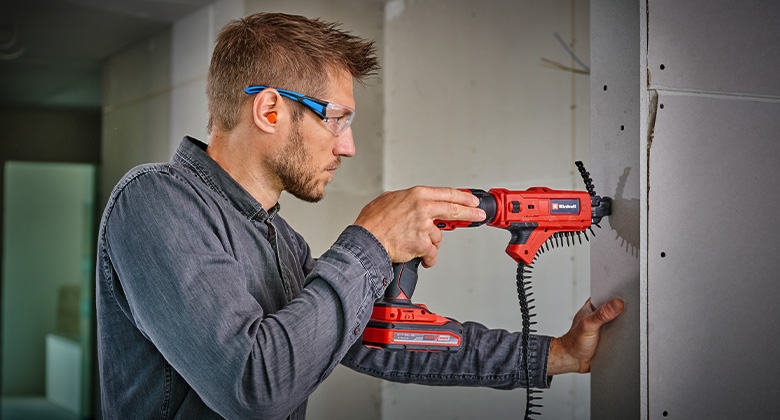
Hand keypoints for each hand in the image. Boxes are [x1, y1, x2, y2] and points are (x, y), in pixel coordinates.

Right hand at [354, 186, 484, 267]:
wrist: (366, 241)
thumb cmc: (372, 223)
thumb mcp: (388, 200)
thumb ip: (405, 200)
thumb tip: (410, 202)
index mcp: (417, 195)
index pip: (447, 193)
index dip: (463, 197)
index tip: (472, 200)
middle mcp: (423, 208)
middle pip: (454, 210)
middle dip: (470, 213)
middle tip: (478, 215)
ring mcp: (424, 226)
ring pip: (438, 237)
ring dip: (430, 243)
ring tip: (416, 244)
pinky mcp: (422, 244)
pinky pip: (432, 253)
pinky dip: (428, 258)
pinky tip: (422, 258)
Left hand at [547, 298, 623, 374]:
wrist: (573, 361)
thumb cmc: (574, 342)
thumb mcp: (588, 325)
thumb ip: (601, 314)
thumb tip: (616, 304)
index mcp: (591, 307)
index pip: (606, 295)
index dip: (618, 295)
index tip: (628, 297)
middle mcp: (597, 316)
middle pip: (616, 309)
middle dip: (624, 312)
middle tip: (631, 315)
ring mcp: (603, 327)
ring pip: (619, 322)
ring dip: (624, 326)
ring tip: (628, 328)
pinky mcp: (607, 337)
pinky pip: (619, 335)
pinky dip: (622, 337)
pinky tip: (624, 339)